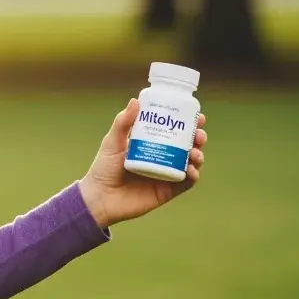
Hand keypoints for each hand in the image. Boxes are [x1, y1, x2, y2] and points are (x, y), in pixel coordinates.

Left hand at [78, 99, 206, 227]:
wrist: (100, 197)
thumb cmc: (104, 168)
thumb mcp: (112, 141)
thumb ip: (122, 123)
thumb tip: (135, 101)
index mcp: (151, 143)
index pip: (173, 130)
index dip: (187, 123)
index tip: (196, 116)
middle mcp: (161, 157)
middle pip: (186, 145)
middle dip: (197, 138)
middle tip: (198, 135)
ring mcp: (166, 174)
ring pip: (190, 163)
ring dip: (197, 156)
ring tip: (194, 153)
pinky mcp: (167, 191)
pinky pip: (185, 183)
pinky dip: (192, 176)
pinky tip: (191, 170)